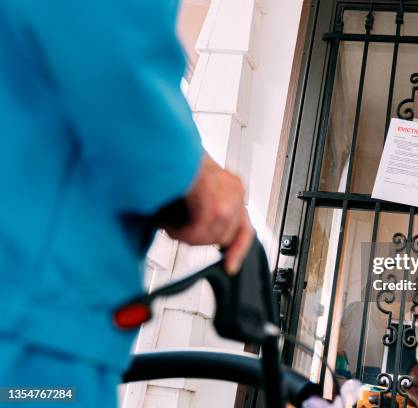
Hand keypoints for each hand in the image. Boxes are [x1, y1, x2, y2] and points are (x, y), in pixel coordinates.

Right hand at [166, 156, 253, 274]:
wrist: (165, 146)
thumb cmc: (174, 167)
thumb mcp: (194, 196)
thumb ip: (203, 216)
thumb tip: (203, 239)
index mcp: (234, 190)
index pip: (245, 228)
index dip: (238, 250)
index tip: (231, 267)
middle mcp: (235, 192)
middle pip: (225, 237)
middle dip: (200, 240)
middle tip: (179, 231)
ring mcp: (228, 196)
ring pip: (211, 237)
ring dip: (187, 236)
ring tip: (170, 226)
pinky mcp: (215, 201)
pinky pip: (199, 232)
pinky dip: (180, 233)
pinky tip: (169, 225)